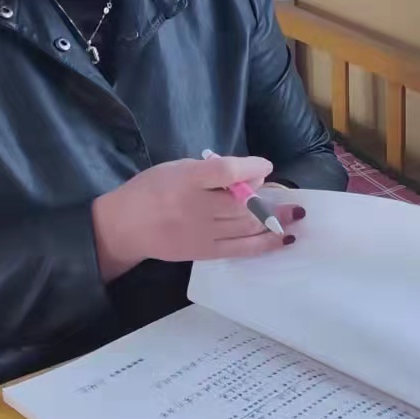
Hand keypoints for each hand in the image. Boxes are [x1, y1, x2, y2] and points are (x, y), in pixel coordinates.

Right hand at [90, 156, 304, 280]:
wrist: (125, 226)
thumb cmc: (152, 190)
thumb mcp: (177, 168)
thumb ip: (211, 170)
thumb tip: (249, 177)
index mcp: (186, 180)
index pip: (225, 172)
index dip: (251, 168)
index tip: (265, 166)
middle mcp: (195, 207)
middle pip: (242, 203)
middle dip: (266, 197)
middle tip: (280, 192)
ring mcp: (202, 233)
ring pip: (247, 226)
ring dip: (274, 219)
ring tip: (294, 214)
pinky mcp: (205, 252)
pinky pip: (242, 249)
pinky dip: (266, 243)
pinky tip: (284, 237)